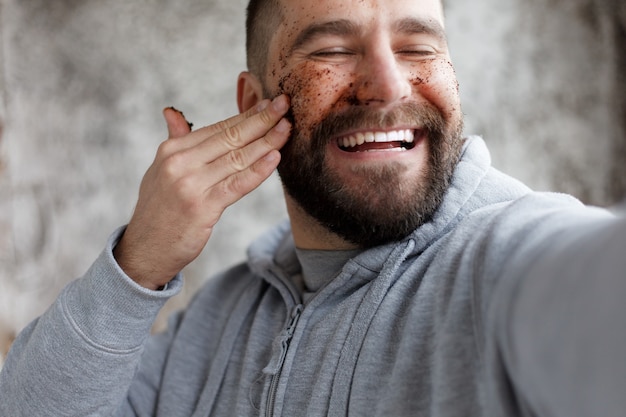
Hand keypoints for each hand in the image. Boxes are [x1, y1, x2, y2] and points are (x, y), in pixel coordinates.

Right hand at [113, 95, 290, 289]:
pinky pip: (237, 185)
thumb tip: (172, 113)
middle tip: (284, 105)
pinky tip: (274, 158)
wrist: (144, 249)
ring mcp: (190, 184)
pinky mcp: (202, 207)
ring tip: (286, 129)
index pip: (218, 128)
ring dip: (266, 142)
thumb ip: (174, 141)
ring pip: (237, 158)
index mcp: (172, 150)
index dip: (246, 115)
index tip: (268, 104)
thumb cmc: (158, 210)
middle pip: (230, 137)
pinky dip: (258, 170)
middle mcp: (180, 163)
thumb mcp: (160, 171)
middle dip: (261, 120)